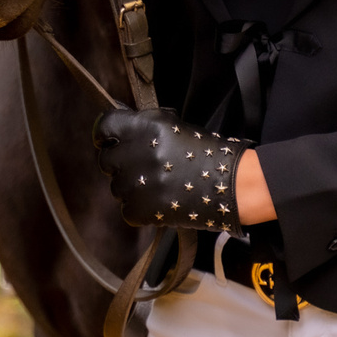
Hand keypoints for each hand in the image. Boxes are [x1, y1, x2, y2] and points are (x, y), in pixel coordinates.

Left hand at [92, 109, 271, 228]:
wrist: (232, 184)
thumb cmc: (207, 152)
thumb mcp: (174, 126)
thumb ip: (143, 126)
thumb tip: (119, 130)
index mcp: (145, 126)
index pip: (104, 127)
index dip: (104, 135)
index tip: (107, 141)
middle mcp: (137, 152)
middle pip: (107, 161)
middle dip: (119, 164)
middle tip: (138, 168)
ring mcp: (139, 182)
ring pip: (116, 187)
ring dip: (131, 188)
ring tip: (156, 186)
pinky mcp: (145, 208)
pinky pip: (127, 210)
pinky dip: (139, 210)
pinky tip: (158, 202)